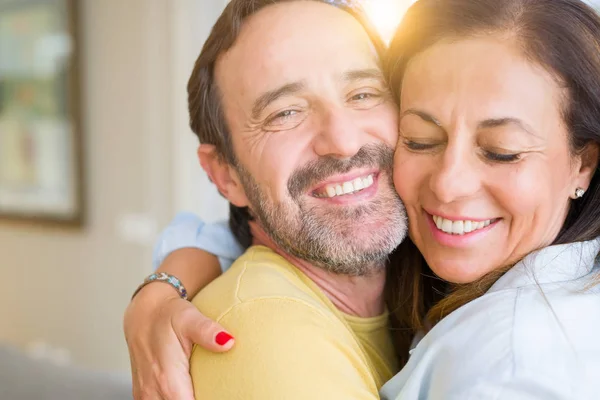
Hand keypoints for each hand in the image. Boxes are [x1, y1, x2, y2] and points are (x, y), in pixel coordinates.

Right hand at [124, 283, 234, 399]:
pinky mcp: (144, 395)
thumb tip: (228, 342)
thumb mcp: (189, 318)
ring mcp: (145, 395)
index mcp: (167, 379)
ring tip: (204, 390)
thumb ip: (207, 331)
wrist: (145, 313)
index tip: (221, 394)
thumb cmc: (168, 315)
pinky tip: (191, 391)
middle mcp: (153, 391)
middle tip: (217, 390)